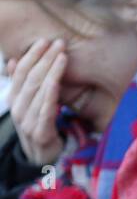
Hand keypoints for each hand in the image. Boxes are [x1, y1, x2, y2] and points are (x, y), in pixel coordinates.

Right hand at [7, 38, 66, 166]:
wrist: (41, 158)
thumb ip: (22, 84)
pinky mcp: (41, 133)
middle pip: (31, 78)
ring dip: (51, 71)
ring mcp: (28, 121)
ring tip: (62, 55)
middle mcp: (18, 108)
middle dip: (45, 58)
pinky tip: (56, 82)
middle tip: (58, 42)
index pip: (20, 72)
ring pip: (38, 91)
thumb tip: (11, 61)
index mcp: (14, 99)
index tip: (45, 40)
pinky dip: (50, 95)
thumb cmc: (38, 126)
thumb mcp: (29, 104)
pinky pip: (45, 110)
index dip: (32, 55)